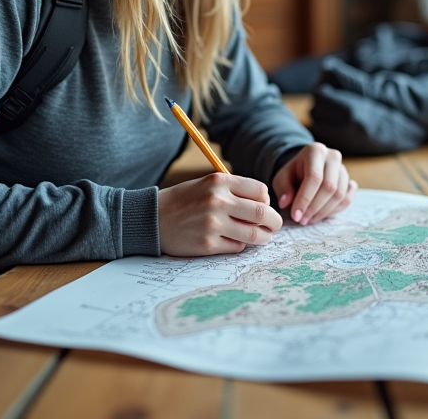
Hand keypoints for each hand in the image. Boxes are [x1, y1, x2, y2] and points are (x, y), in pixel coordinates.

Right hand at [158, 172, 281, 255]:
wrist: (153, 217)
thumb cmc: (184, 200)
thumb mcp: (207, 184)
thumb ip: (234, 191)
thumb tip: (265, 206)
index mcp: (219, 181)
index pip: (260, 191)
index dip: (266, 201)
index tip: (263, 207)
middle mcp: (217, 200)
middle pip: (262, 213)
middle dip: (274, 222)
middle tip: (274, 226)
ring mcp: (213, 223)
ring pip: (254, 234)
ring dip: (263, 237)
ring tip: (262, 237)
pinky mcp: (208, 244)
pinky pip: (237, 246)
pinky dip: (240, 245)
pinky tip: (233, 240)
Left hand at [271, 142, 356, 225]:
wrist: (306, 167)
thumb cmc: (293, 172)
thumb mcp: (282, 177)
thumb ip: (283, 189)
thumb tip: (286, 203)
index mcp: (315, 151)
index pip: (314, 177)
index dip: (305, 199)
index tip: (296, 215)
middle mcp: (333, 157)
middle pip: (329, 187)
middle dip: (314, 207)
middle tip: (302, 220)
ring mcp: (344, 169)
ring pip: (340, 195)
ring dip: (324, 211)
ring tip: (309, 219)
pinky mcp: (349, 180)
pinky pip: (347, 199)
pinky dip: (335, 211)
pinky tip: (321, 215)